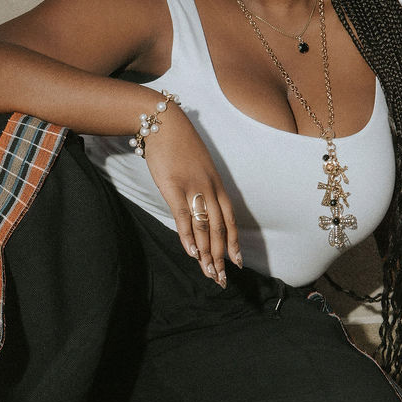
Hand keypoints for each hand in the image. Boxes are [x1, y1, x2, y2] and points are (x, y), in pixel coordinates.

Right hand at [142, 104, 241, 285]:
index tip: (237, 262)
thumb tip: (201, 206)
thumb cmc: (179, 145)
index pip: (231, 220)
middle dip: (221, 257)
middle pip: (220, 229)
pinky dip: (188, 237)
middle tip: (221, 279)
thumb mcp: (198, 167)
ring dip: (207, 254)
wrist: (164, 123)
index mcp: (218, 185)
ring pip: (204, 228)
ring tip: (209, 274)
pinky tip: (192, 254)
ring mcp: (193, 189)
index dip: (234, 243)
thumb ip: (202, 187)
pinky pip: (184, 217)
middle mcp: (210, 189)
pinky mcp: (174, 188)